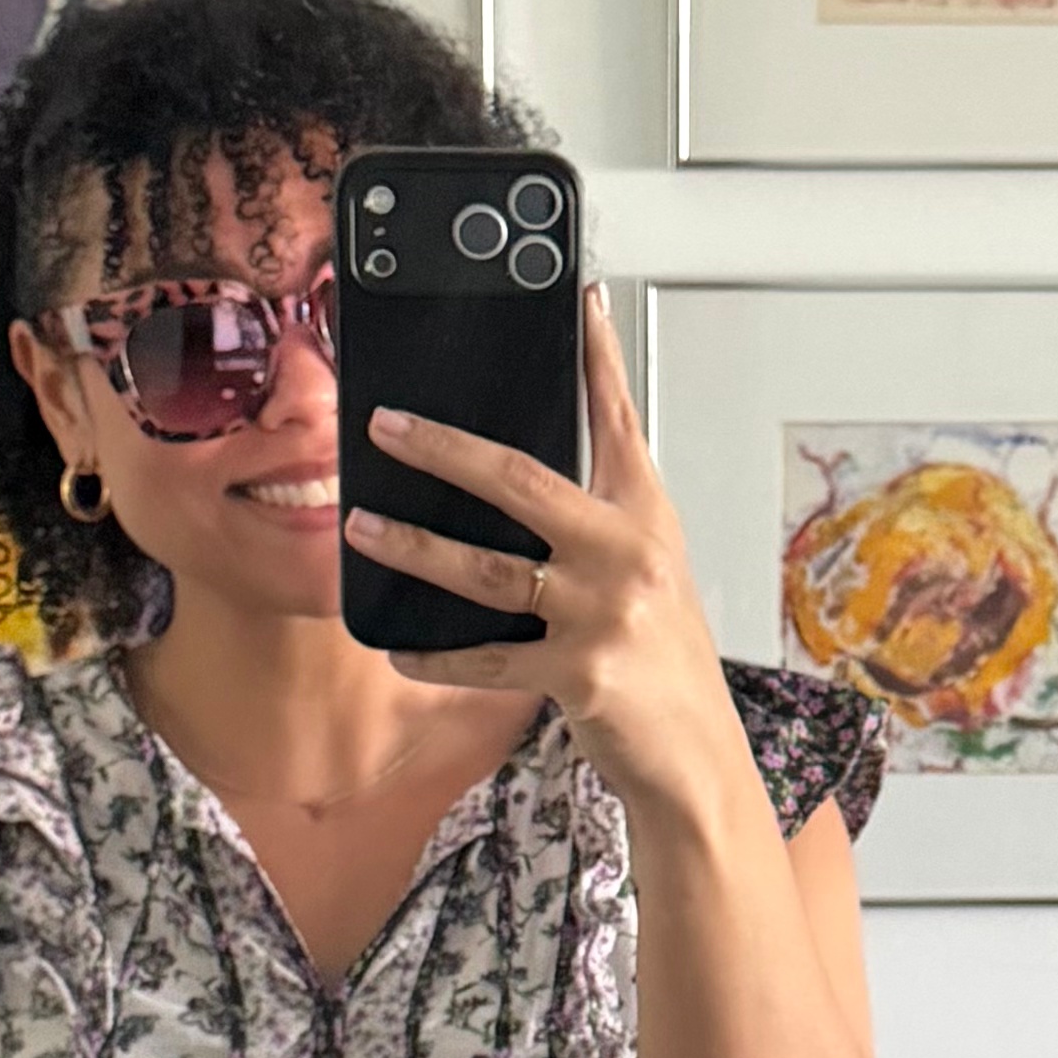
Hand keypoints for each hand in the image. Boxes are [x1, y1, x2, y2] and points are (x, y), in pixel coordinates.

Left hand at [344, 287, 751, 816]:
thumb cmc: (664, 664)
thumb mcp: (648, 577)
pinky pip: (485, 657)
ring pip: (486, 568)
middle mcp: (628, 553)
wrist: (696, 757)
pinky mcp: (579, 672)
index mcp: (646, 517)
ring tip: (362, 529)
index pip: (618, 418)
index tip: (579, 301)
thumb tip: (509, 488)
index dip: (598, 356)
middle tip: (387, 425)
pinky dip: (435, 656)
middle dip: (443, 448)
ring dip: (414, 548)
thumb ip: (595, 527)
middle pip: (520, 479)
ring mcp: (604, 612)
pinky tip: (398, 648)